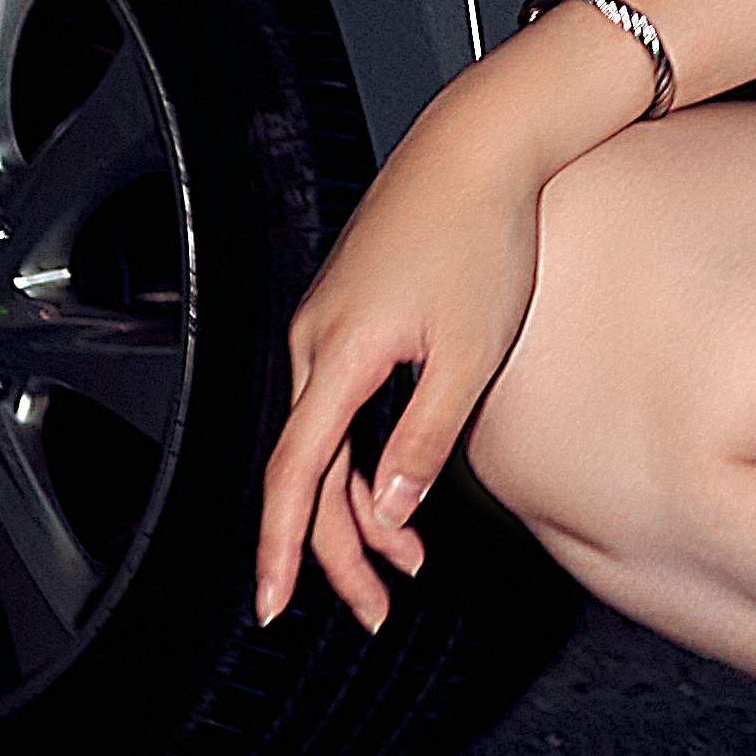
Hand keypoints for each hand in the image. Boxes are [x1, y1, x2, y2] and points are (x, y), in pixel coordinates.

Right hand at [252, 135, 546, 634]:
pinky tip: (397, 486)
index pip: (293, 476)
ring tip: (406, 560)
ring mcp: (327, 324)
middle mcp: (314, 341)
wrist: (480, 147)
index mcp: (337, 355)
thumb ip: (425, 438)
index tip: (273, 604)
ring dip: (359, 506)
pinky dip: (364, 455)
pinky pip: (339, 405)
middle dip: (336, 548)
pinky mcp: (350, 313)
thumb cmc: (482, 234)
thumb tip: (392, 508)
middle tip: (376, 608)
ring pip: (325, 442)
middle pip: (307, 471)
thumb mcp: (469, 352)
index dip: (280, 548)